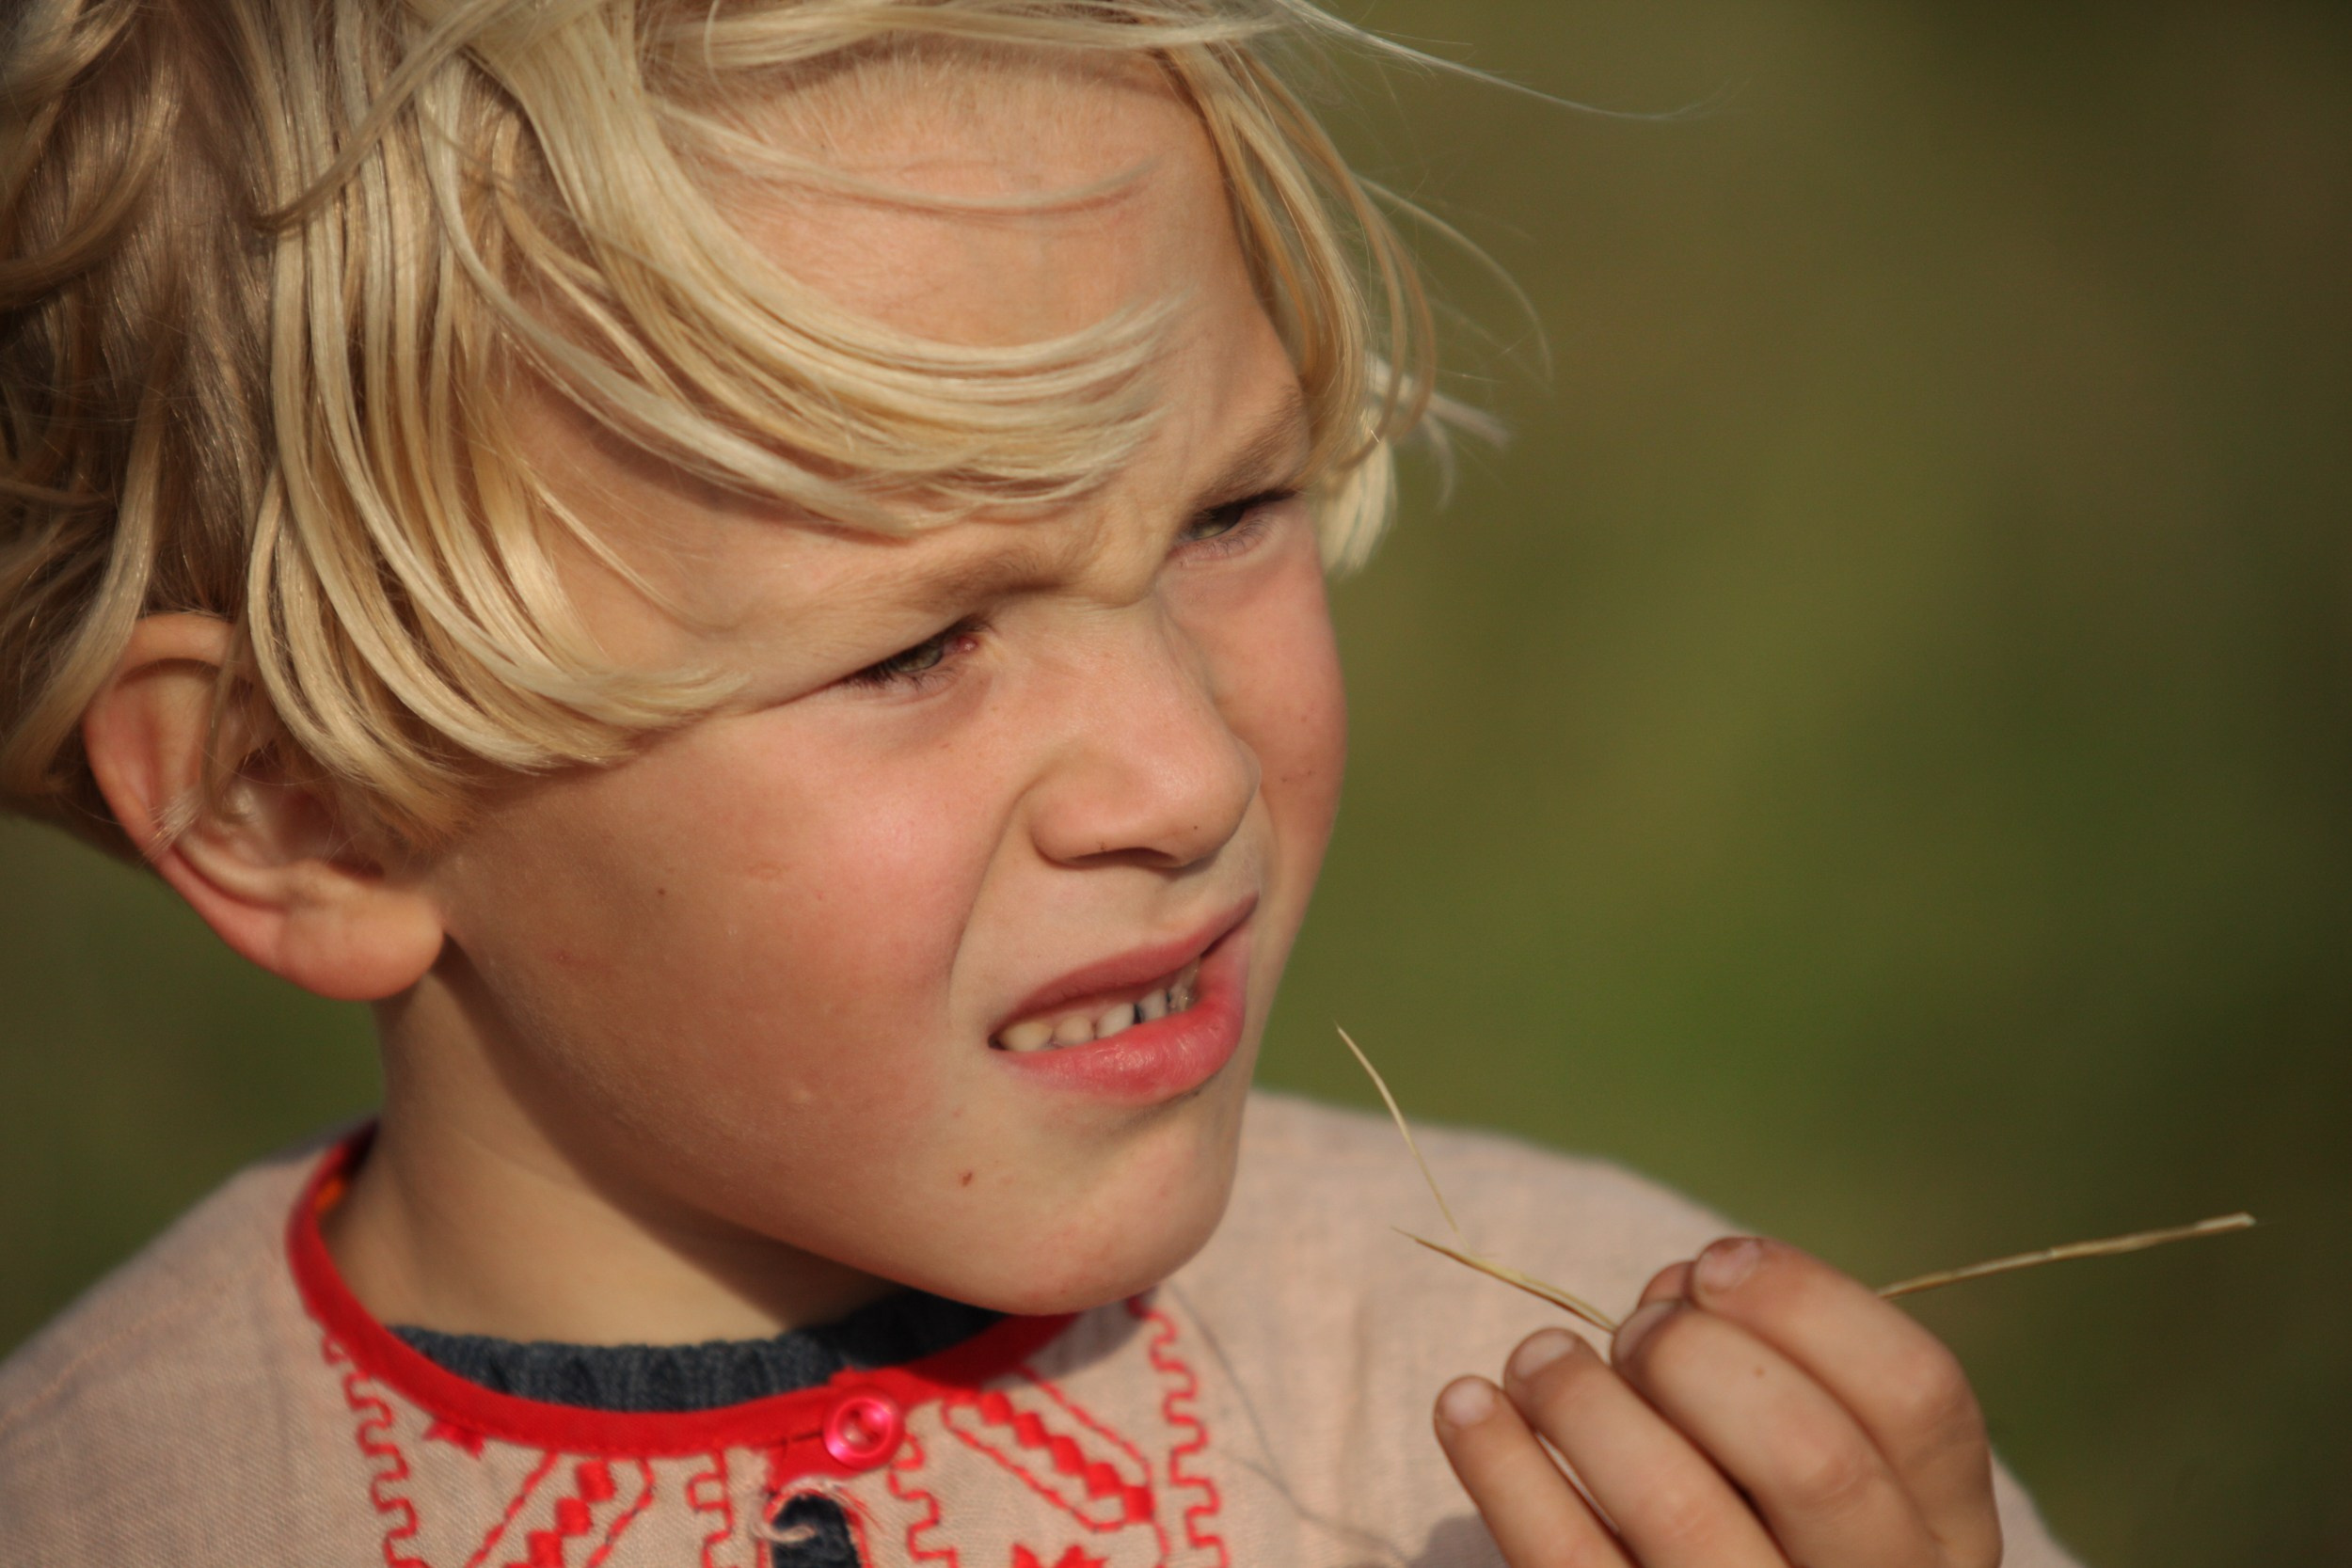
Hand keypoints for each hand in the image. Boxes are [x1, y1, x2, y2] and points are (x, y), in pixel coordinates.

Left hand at [1432, 1238, 2000, 1567]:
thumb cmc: (1751, 1519)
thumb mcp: (1798, 1456)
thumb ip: (1767, 1368)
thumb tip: (1678, 1287)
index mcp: (1943, 1532)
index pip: (1919, 1395)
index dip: (1809, 1302)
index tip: (1711, 1259)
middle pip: (1811, 1456)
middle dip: (1696, 1356)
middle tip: (1632, 1331)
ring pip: (1681, 1508)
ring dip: (1586, 1400)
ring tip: (1538, 1357)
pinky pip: (1568, 1562)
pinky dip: (1502, 1466)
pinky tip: (1465, 1406)